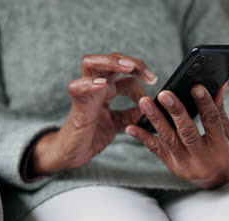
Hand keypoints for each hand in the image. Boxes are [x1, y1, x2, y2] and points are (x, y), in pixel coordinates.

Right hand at [32, 53, 157, 174]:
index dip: (141, 77)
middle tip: (148, 75)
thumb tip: (149, 106)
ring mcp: (86, 94)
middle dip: (129, 61)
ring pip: (90, 63)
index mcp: (108, 90)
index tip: (154, 83)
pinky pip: (77, 89)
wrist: (73, 153)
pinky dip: (88, 84)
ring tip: (127, 67)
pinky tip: (101, 85)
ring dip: (109, 62)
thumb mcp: (118, 123)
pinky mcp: (77, 107)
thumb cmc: (92, 135)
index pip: (126, 75)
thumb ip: (131, 114)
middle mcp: (96, 87)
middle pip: (110, 60)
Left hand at [125, 83, 228, 188]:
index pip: (212, 122)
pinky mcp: (172, 166)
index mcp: (221, 148)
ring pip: (168, 140)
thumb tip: (218, 86)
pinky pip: (156, 150)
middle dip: (175, 112)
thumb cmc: (225, 151)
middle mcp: (202, 158)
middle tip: (165, 94)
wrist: (219, 182)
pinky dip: (143, 138)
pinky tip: (131, 127)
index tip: (196, 87)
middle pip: (187, 133)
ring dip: (156, 120)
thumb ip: (220, 111)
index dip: (205, 104)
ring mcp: (185, 164)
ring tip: (145, 102)